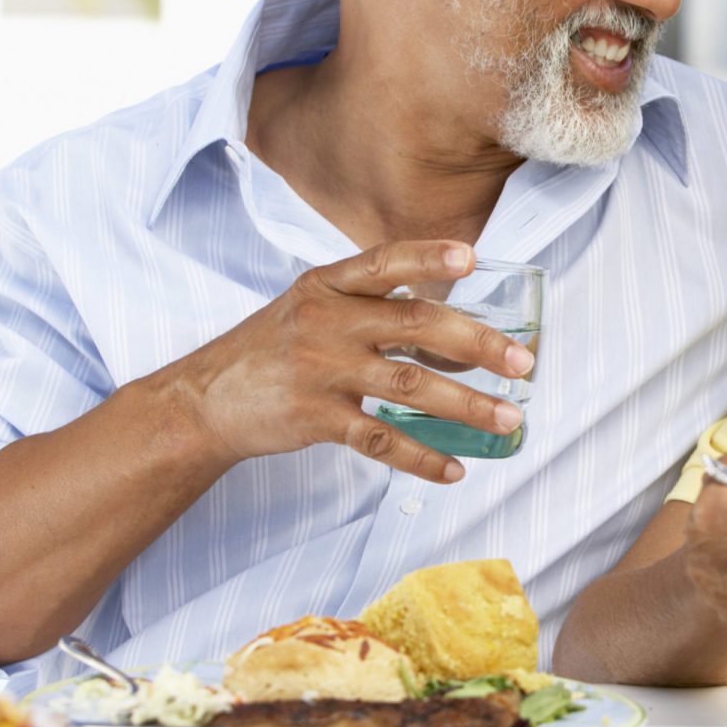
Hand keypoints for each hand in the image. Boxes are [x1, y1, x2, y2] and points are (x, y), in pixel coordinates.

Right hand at [163, 240, 534, 484]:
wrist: (203, 399)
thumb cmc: (271, 348)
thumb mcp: (310, 307)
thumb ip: (370, 305)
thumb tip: (451, 321)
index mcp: (328, 285)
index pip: (384, 261)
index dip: (428, 256)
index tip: (472, 257)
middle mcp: (327, 320)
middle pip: (415, 323)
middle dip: (477, 343)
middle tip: (522, 363)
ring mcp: (320, 369)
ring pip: (410, 385)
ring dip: (467, 405)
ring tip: (509, 419)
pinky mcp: (314, 418)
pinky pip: (380, 439)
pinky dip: (421, 458)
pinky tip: (453, 470)